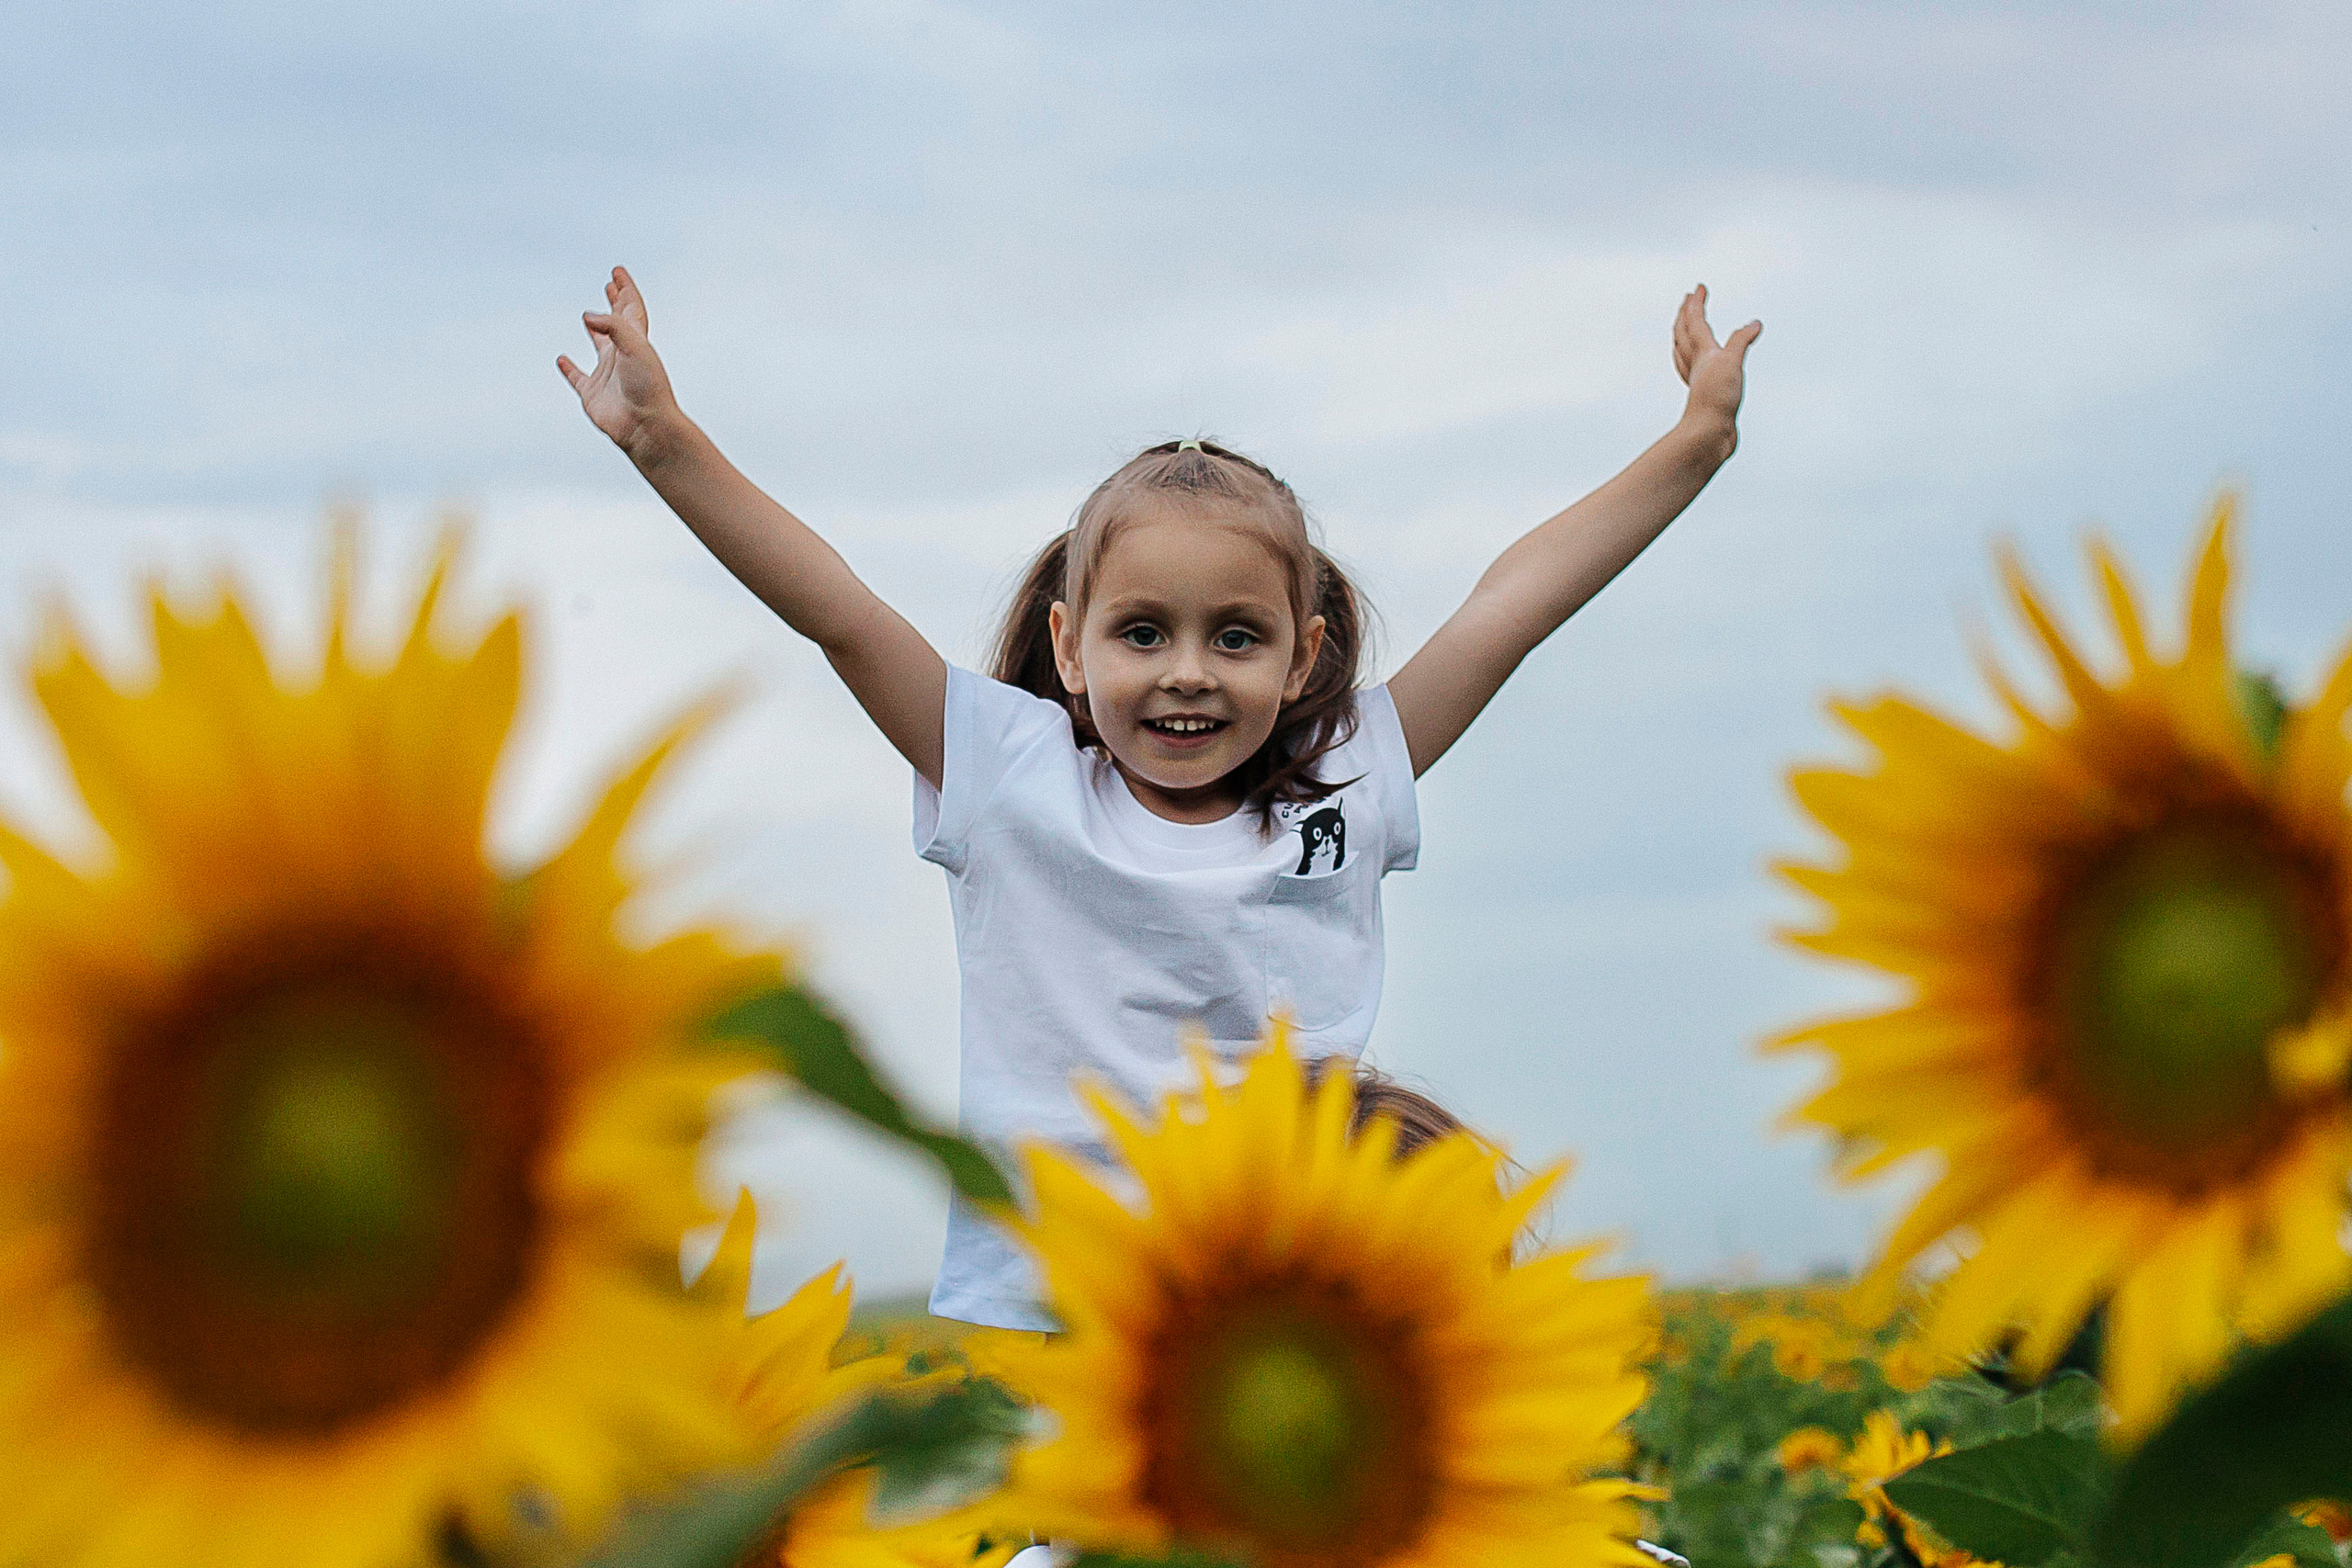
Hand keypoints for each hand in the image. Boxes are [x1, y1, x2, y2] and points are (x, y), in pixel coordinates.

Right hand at [557, 266, 680, 459]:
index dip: (625, 289)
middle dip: (615, 303)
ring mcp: (609, 375)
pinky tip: (562, 359)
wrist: (647, 427)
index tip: (617, 272)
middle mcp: (624, 355)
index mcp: (637, 342)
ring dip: (595, 330)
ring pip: (600, 347)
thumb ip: (613, 326)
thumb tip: (589, 315)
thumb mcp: (635, 346)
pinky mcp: (593, 394)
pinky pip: (578, 377)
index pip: (632, 309)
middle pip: (618, 323)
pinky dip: (569, 368)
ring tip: (588, 317)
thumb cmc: (649, 389)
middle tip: (610, 285)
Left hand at [1672, 284, 1760, 436]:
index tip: (1697, 287)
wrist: (1708, 434)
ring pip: (1684, 353)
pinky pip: (1693, 372)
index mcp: (1702, 353)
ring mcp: (1698, 381)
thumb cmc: (1716, 399)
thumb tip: (1755, 324)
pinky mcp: (1703, 396)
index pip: (1695, 322)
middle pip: (1683, 334)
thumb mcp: (1732, 363)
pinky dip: (1694, 361)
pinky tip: (1700, 367)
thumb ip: (1741, 341)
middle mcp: (1696, 365)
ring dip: (1683, 336)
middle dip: (1685, 315)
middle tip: (1687, 300)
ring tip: (1684, 329)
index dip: (1695, 304)